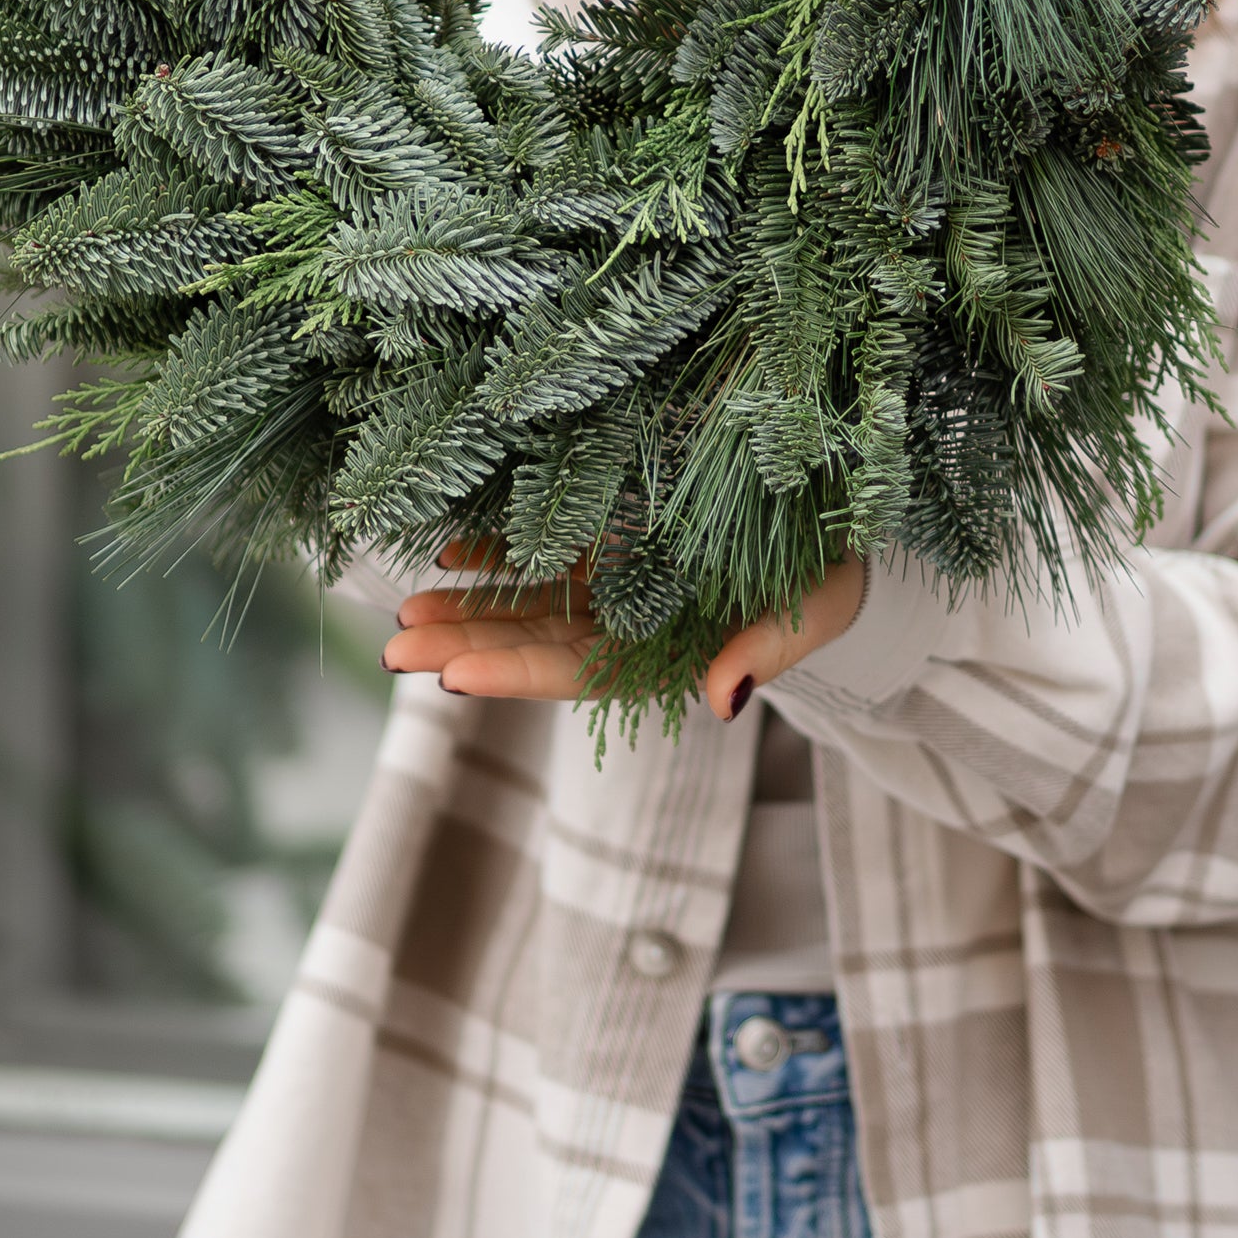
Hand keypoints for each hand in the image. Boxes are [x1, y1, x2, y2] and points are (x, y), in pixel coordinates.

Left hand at [382, 545, 867, 724]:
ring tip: (406, 606)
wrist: (842, 541)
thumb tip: (724, 702)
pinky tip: (451, 548)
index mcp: (662, 656)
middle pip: (531, 645)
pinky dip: (498, 552)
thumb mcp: (804, 615)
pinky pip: (545, 551)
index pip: (574, 674)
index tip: (451, 680)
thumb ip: (759, 654)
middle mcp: (625, 625)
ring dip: (467, 608)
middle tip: (395, 647)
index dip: (514, 676)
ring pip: (526, 603)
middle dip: (465, 648)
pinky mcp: (612, 535)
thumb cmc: (827, 585)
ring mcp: (612, 582)